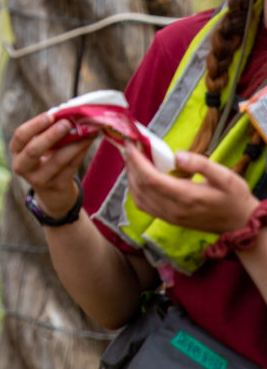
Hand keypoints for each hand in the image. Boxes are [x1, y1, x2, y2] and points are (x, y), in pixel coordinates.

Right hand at [9, 111, 92, 219]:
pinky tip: (89, 139)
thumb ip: (47, 132)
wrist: (52, 192)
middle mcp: (23, 167)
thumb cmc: (45, 159)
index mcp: (17, 152)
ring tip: (87, 130)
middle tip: (66, 123)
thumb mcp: (39, 147)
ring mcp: (40, 179)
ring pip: (58, 160)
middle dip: (51, 135)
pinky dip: (82, 150)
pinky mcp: (57, 185)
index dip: (34, 125)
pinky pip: (71, 166)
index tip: (50, 115)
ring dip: (74, 143)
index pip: (20, 136)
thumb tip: (67, 114)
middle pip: (33, 150)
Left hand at [124, 144, 257, 233]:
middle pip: (140, 186)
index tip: (131, 144)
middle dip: (131, 165)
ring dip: (131, 176)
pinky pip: (143, 205)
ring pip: (138, 197)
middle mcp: (173, 209)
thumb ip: (202, 164)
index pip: (151, 178)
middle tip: (129, 147)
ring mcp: (169, 217)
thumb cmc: (234, 198)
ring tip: (132, 158)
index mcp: (186, 197)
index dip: (137, 161)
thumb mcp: (226, 177)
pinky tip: (138, 177)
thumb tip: (178, 155)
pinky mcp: (168, 220)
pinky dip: (135, 189)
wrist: (239, 224)